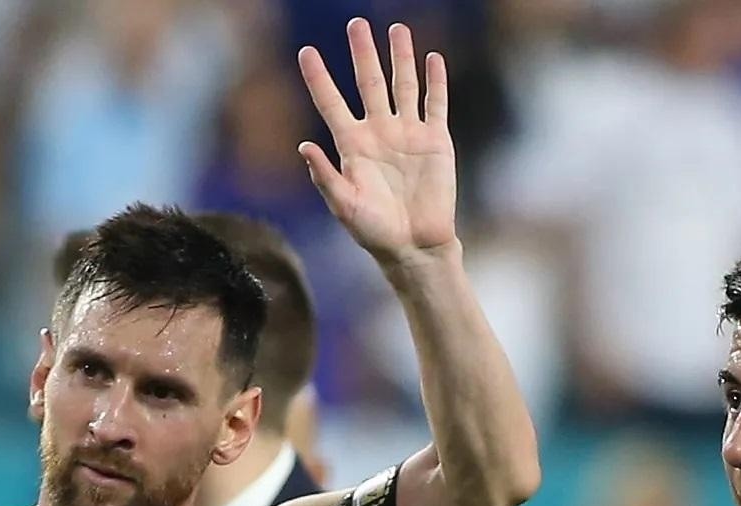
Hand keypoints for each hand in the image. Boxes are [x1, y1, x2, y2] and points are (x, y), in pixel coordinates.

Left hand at [298, 21, 458, 265]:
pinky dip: (435, 82)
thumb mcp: (345, 206)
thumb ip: (325, 177)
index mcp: (352, 145)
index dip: (319, 78)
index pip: (331, 102)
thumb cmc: (375, 233)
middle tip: (356, 24)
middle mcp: (379, 132)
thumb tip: (304, 147)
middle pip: (369, 82)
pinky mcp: (436, 142)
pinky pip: (435, 104)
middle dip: (363, 53)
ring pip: (403, 85)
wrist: (416, 247)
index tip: (306, 52)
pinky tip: (432, 58)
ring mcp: (408, 134)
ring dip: (400, 57)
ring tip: (397, 29)